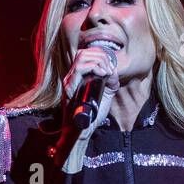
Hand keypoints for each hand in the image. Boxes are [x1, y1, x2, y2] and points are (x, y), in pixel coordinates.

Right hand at [58, 41, 119, 155]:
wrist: (82, 130)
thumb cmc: (92, 115)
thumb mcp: (106, 94)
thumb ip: (110, 82)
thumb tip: (114, 71)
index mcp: (77, 77)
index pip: (85, 54)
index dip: (100, 55)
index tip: (110, 67)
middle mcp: (71, 77)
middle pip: (83, 53)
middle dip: (101, 56)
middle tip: (110, 69)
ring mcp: (69, 81)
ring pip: (81, 57)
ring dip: (98, 61)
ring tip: (106, 71)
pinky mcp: (69, 88)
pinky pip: (80, 70)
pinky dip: (94, 68)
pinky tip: (102, 74)